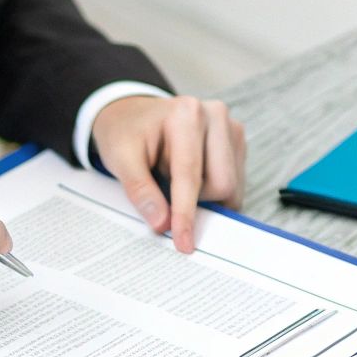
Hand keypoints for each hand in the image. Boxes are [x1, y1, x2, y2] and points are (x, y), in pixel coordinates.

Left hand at [92, 95, 246, 253]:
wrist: (132, 114)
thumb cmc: (126, 133)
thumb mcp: (120, 158)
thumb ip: (140, 190)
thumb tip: (162, 222)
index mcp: (186, 114)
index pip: (190, 175)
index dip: (186, 213)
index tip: (184, 243)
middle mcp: (214, 115)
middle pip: (222, 184)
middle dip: (198, 202)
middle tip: (168, 198)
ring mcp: (230, 126)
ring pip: (232, 186)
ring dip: (205, 196)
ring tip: (175, 179)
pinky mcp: (237, 139)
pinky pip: (235, 181)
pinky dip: (213, 190)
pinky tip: (192, 176)